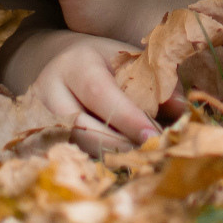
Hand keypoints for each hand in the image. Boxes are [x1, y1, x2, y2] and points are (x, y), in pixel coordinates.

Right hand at [0, 29, 171, 149]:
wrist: (58, 65)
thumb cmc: (103, 63)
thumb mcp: (128, 60)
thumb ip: (156, 82)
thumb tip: (182, 112)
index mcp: (76, 64)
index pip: (100, 94)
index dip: (128, 117)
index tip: (154, 136)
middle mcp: (50, 91)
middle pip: (83, 129)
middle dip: (121, 145)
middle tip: (152, 153)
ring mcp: (40, 119)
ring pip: (77, 148)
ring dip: (112, 157)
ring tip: (142, 159)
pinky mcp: (41, 140)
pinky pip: (73, 158)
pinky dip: (101, 162)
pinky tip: (123, 162)